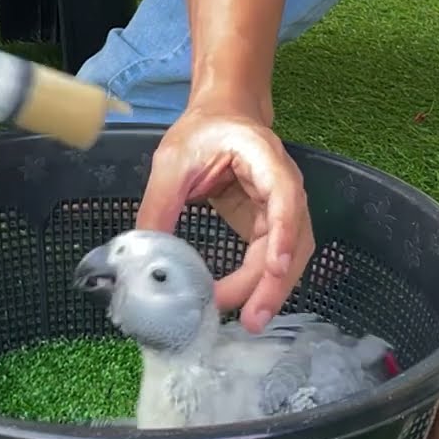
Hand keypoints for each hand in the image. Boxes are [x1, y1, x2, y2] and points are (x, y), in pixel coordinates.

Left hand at [135, 98, 313, 332]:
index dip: (282, 233)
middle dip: (273, 282)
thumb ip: (159, 204)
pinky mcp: (269, 227)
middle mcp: (284, 187)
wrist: (221, 118)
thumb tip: (145, 253)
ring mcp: (282, 210)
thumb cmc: (203, 132)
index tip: (273, 267)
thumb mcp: (172, 160)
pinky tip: (242, 305)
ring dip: (271, 291)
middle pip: (293, 239)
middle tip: (250, 318)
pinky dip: (260, 285)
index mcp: (265, 159)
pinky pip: (273, 261)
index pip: (284, 198)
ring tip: (248, 321)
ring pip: (289, 257)